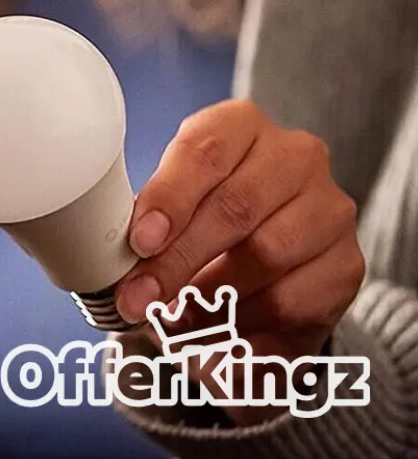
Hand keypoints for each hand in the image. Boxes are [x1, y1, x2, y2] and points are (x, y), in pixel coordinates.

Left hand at [115, 101, 364, 418]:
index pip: (205, 152)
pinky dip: (247, 323)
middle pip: (235, 207)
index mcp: (240, 126)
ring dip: (211, 296)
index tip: (139, 242)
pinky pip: (294, 300)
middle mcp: (294, 157)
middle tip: (139, 298)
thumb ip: (147, 224)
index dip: (169, 198)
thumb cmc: (199, 219)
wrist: (264, 260)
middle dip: (178, 260)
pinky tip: (219, 331)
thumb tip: (111, 266)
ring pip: (267, 255)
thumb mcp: (169, 207)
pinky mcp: (347, 263)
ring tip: (174, 318)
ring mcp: (329, 208)